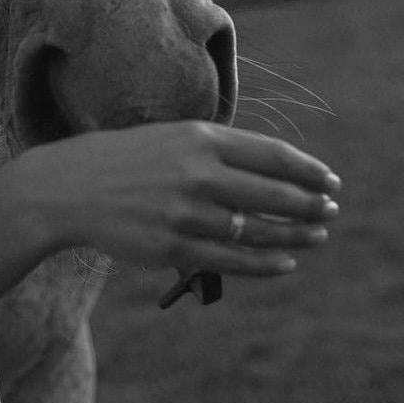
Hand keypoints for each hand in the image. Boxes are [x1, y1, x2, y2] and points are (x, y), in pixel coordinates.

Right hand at [18, 122, 340, 278]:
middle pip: (274, 194)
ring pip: (258, 230)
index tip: (331, 182)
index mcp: (201, 139)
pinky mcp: (173, 248)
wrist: (71, 188)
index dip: (309, 171)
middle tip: (331, 211)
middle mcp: (197, 175)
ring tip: (316, 235)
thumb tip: (278, 171)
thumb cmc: (130, 160)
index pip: (273, 156)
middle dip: (311, 205)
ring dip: (296, 235)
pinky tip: (286, 262)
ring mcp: (186, 214)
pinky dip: (266, 264)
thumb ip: (222, 151)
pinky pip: (232, 260)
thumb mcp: (175, 138)